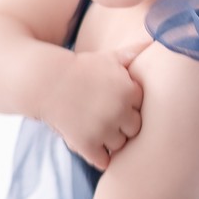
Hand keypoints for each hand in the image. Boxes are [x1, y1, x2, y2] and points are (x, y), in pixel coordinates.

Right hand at [44, 40, 150, 169]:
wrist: (44, 81)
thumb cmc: (79, 68)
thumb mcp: (107, 58)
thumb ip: (132, 53)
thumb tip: (154, 38)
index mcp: (129, 91)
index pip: (141, 109)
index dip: (128, 106)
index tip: (114, 101)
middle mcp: (119, 111)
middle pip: (134, 129)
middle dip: (122, 125)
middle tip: (104, 116)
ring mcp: (103, 129)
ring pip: (119, 145)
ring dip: (110, 141)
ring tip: (95, 128)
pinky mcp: (86, 144)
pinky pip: (104, 160)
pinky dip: (99, 157)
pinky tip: (92, 146)